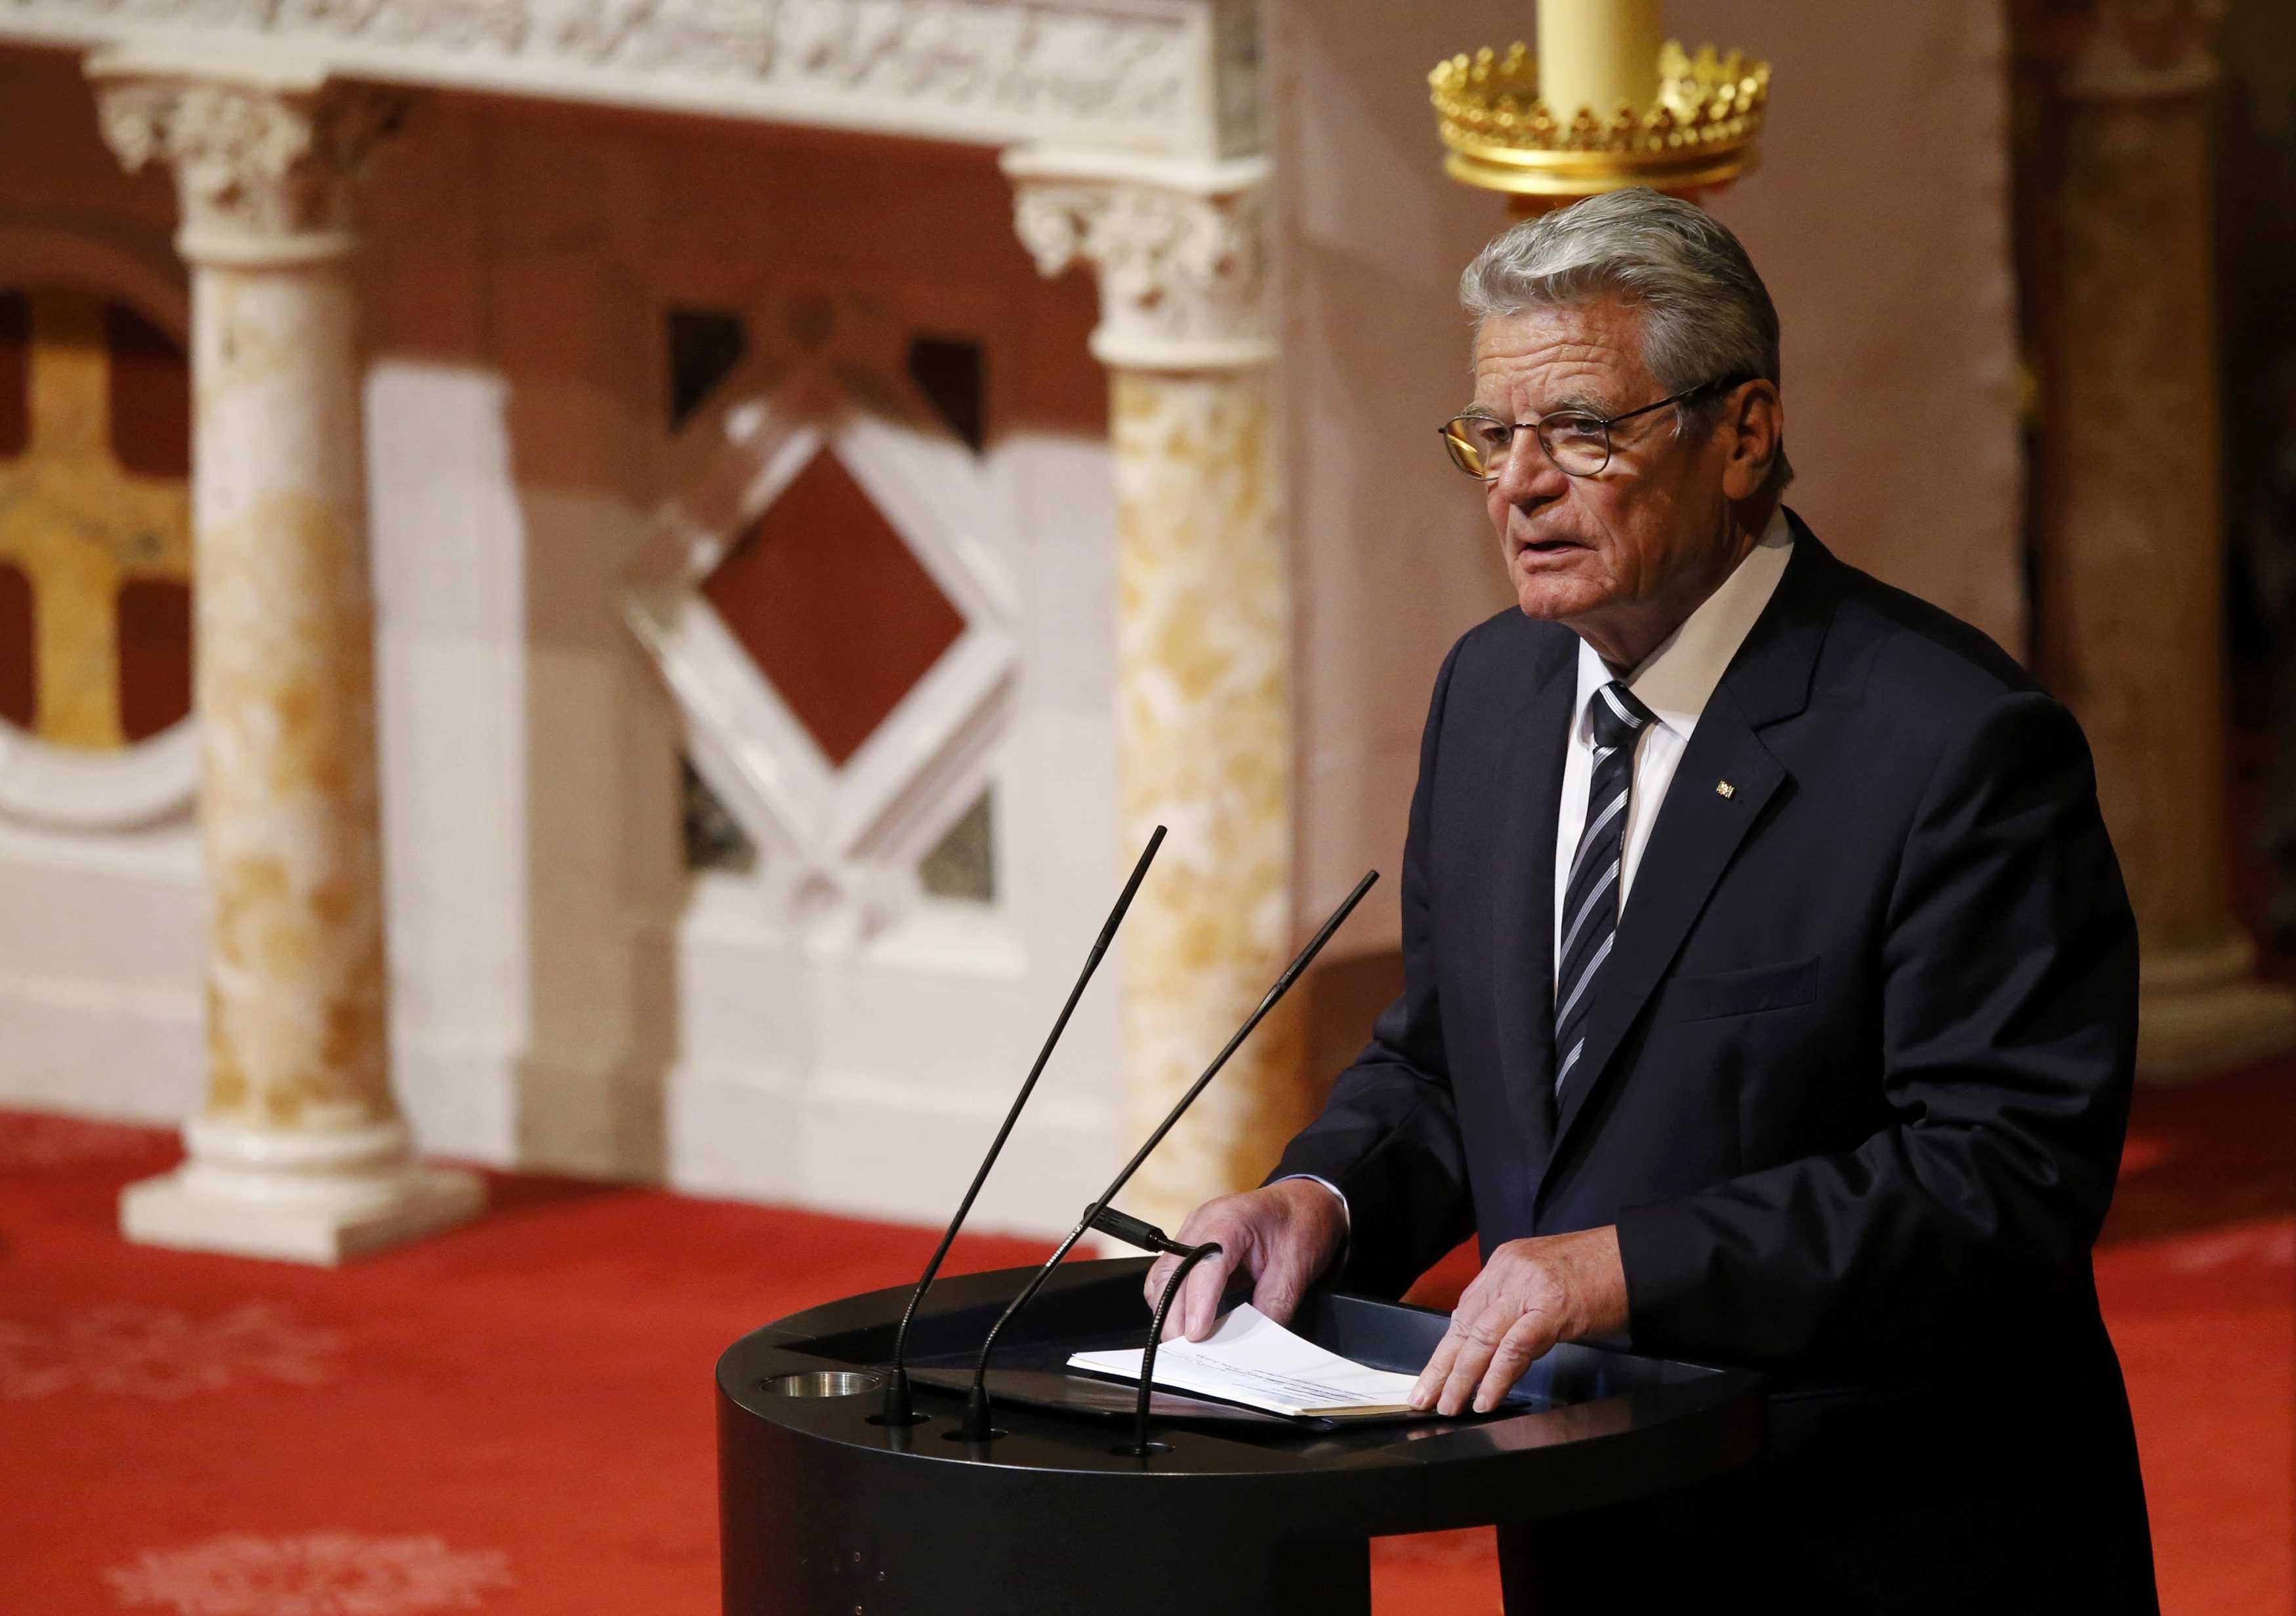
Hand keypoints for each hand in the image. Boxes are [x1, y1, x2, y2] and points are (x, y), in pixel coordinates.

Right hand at [1141, 1179, 1348, 1341]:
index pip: (1204, 1263)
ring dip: (1168, 1309)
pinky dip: (1171, 1299)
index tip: (1195, 1334)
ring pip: (1163, 1274)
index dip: (1197, 1302)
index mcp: (1230, 1220)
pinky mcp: (1191, 1245)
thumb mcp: (1296, 1267)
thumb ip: (1273, 1305)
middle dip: (1173, 1314)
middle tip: (1182, 1352)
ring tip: (1181, 1343)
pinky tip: (1184, 1321)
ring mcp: (1193, 1232)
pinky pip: (1169, 1274)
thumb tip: (1252, 1342)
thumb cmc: (1302, 1224)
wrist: (1305, 1202)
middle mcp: (1203, 1222)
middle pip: (1173, 1271)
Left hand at [1409, 1226, 1627, 1414]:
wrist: (1637, 1256)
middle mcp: (1509, 1271)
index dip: (1445, 1348)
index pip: (1464, 1310)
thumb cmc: (1599, 1271)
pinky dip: (1496, 1377)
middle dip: (1441, 1366)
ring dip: (1461, 1377)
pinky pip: (1514, 1347)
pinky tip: (1485, 1398)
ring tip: (1448, 1405)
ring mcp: (1529, 1287)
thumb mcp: (1545, 1281)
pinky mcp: (1552, 1307)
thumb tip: (1492, 1344)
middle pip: (1465, 1324)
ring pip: (1481, 1337)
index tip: (1430, 1376)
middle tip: (1423, 1398)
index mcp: (1505, 1264)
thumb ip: (1516, 1305)